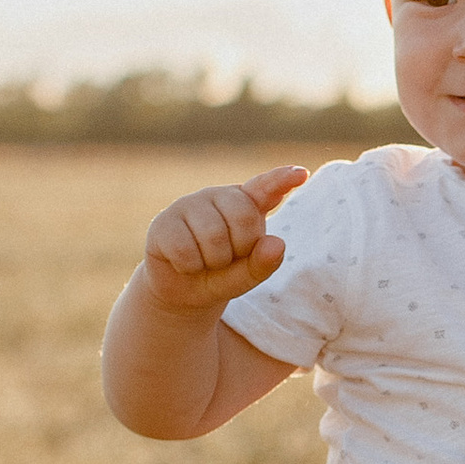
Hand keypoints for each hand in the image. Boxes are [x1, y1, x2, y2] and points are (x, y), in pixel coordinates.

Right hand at [140, 165, 308, 314]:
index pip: (266, 186)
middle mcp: (218, 196)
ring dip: (213, 262)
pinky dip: (189, 267)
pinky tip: (185, 263)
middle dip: (240, 249)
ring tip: (206, 261)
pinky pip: (185, 250)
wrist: (180, 290)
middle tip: (227, 257)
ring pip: (214, 237)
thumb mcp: (247, 275)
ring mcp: (188, 204)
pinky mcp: (163, 221)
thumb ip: (264, 263)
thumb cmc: (221, 274)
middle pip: (244, 218)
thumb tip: (276, 244)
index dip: (282, 179)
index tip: (300, 173)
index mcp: (246, 203)